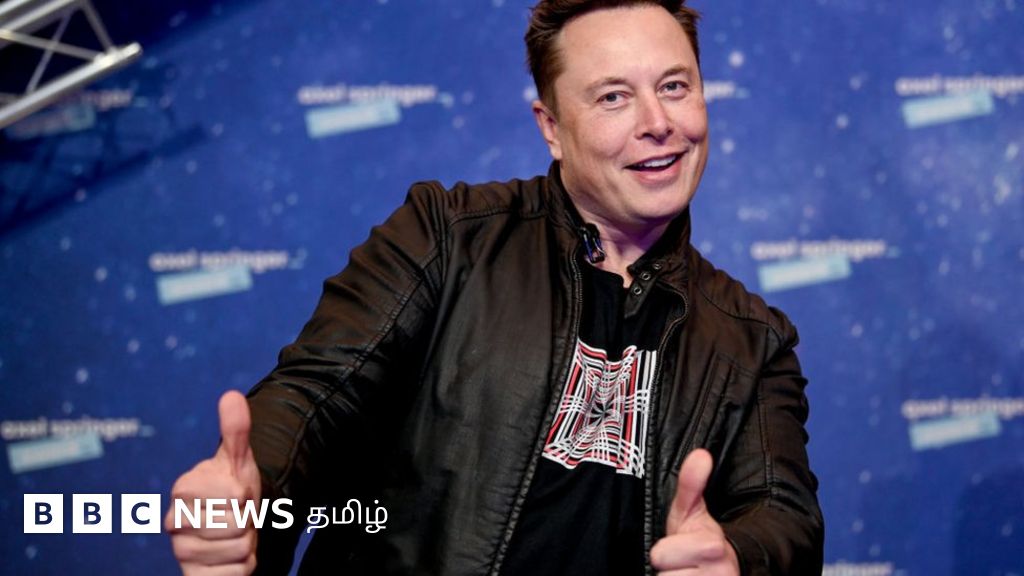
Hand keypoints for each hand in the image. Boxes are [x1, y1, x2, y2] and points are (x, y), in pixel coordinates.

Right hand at [165, 391, 261, 574]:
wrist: (228, 529)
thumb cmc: (232, 491)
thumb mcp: (237, 460)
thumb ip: (235, 430)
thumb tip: (232, 396)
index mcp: (184, 488)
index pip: (236, 496)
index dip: (246, 496)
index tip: (235, 495)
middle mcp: (174, 523)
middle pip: (239, 526)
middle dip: (248, 521)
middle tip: (237, 516)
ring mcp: (181, 553)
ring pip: (240, 551)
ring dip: (247, 545)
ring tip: (233, 535)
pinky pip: (236, 575)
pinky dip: (243, 568)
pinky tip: (230, 558)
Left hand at [650, 449, 739, 574]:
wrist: (725, 570)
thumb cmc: (699, 540)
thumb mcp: (692, 512)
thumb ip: (691, 483)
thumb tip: (700, 454)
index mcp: (711, 546)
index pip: (659, 555)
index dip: (662, 552)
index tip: (675, 550)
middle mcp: (719, 573)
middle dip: (667, 571)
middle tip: (679, 565)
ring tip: (682, 575)